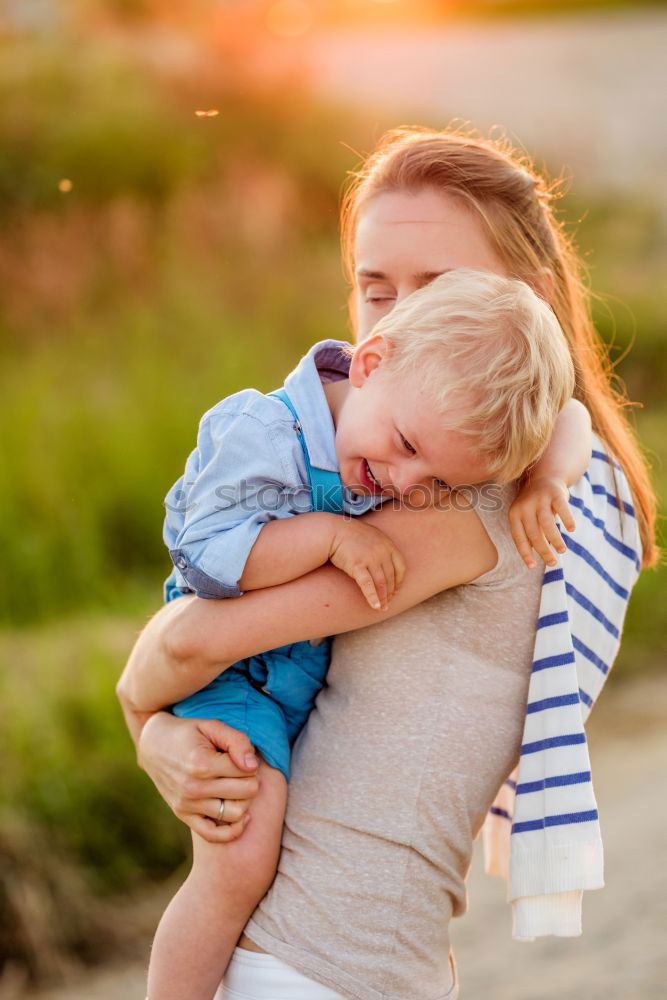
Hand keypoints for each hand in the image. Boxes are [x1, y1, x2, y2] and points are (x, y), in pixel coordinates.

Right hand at [138, 712, 260, 842]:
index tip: (242, 757)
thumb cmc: (188, 733)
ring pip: (235, 814)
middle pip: (246, 793)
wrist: (153, 744)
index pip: (246, 771)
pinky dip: (233, 830)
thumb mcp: (211, 726)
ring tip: (237, 787)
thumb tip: (253, 766)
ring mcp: (187, 804)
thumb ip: (236, 741)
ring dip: (244, 801)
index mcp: (202, 764)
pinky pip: (214, 835)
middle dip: (251, 780)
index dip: (250, 762)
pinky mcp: (183, 815)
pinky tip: (240, 814)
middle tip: (243, 771)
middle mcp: (193, 788)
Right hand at [328, 518, 405, 610]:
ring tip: (382, 608)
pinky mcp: (357, 565)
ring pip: (381, 583)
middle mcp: (382, 552)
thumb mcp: (372, 537)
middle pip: (391, 577)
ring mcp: (370, 558)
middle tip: (388, 603)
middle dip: (390, 593)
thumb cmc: (351, 535)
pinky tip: (375, 606)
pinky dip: (372, 597)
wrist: (333, 531)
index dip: (399, 582)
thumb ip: (382, 548)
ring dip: (383, 598)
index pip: (401, 567)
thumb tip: (387, 563)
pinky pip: (368, 585)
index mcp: (388, 544)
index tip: (395, 591)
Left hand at [509, 475, 575, 568]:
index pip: (518, 537)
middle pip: (533, 533)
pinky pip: (562, 508)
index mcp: (515, 514)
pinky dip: (567, 519)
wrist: (544, 475)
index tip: (532, 566)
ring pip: (547, 524)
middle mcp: (525, 506)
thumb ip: (530, 535)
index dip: (525, 553)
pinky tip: (571, 529)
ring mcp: (540, 499)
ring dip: (555, 540)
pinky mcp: (555, 493)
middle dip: (543, 551)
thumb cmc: (535, 504)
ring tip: (562, 551)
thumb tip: (532, 560)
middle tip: (552, 563)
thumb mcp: (527, 517)